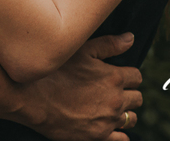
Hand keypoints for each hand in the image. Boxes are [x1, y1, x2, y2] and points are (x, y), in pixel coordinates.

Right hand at [20, 34, 142, 140]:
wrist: (31, 98)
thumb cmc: (53, 71)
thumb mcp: (80, 51)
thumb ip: (109, 45)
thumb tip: (130, 39)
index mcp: (114, 77)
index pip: (137, 77)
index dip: (127, 74)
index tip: (116, 75)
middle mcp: (115, 100)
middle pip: (137, 98)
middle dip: (128, 93)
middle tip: (111, 91)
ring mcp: (108, 120)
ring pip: (132, 118)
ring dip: (124, 112)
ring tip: (108, 107)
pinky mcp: (98, 136)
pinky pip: (122, 139)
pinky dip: (119, 133)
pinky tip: (108, 126)